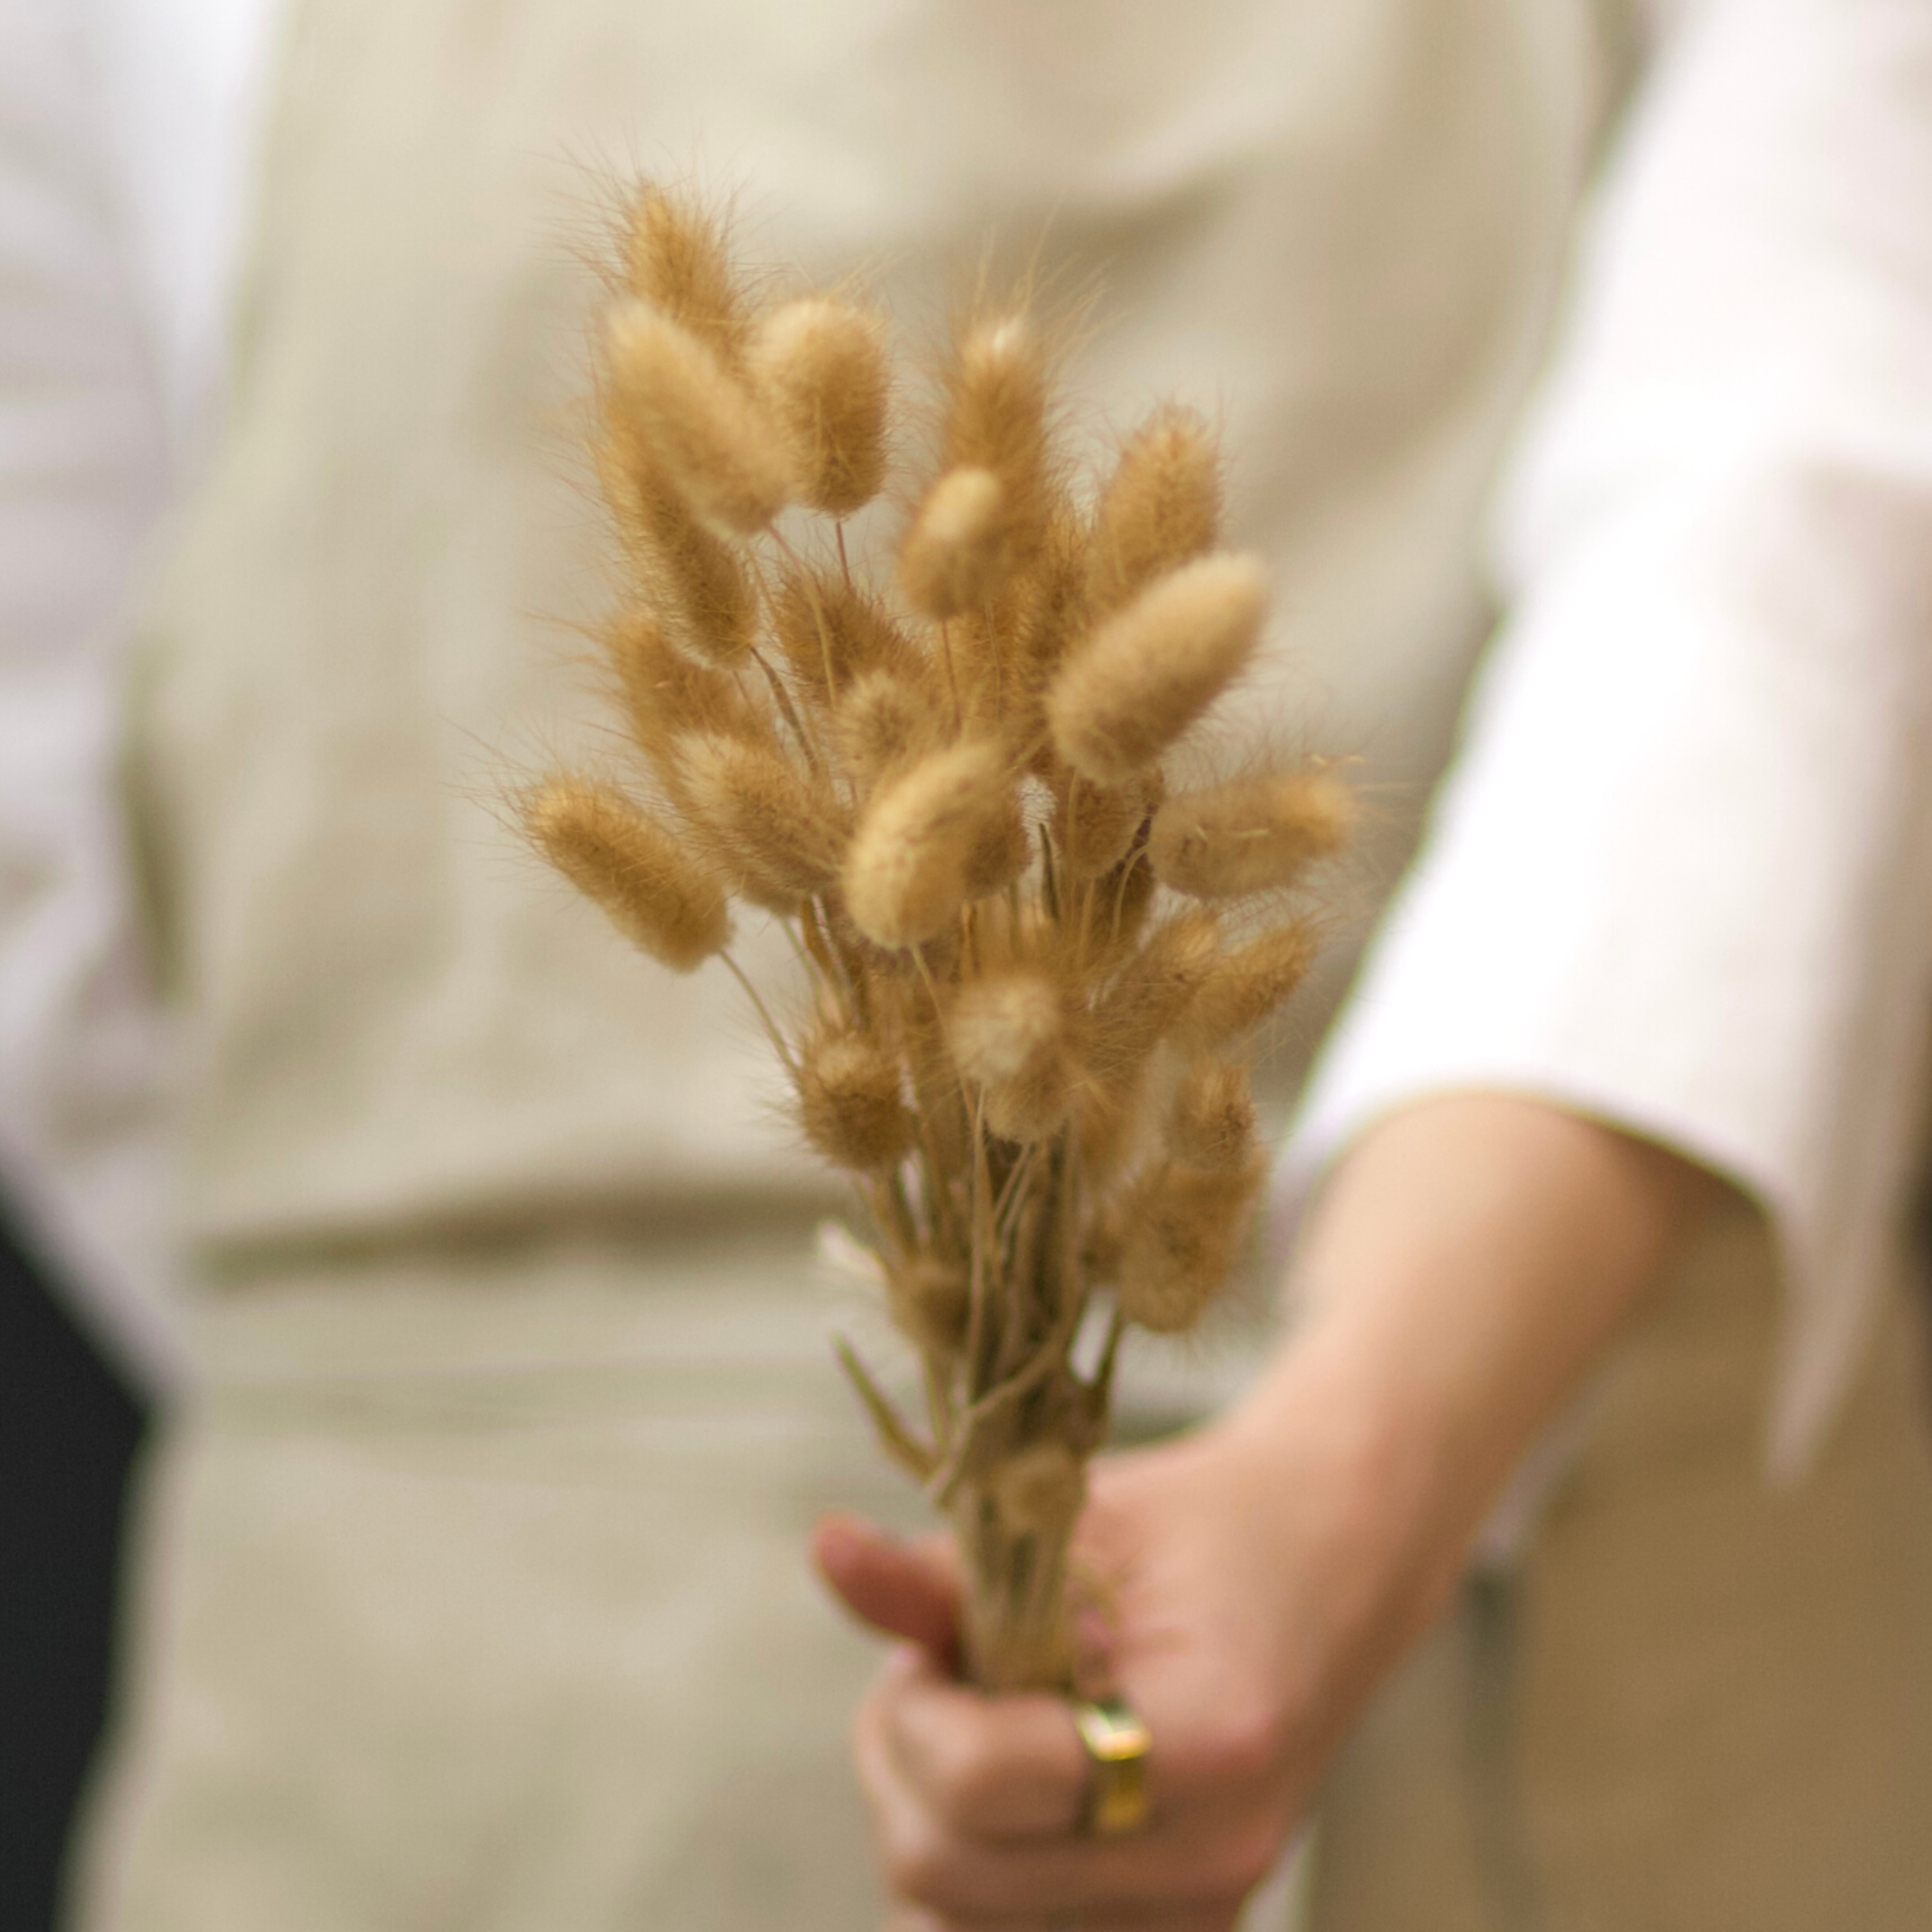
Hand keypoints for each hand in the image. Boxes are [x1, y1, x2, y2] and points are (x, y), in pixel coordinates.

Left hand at [816, 1094, 1715, 1929]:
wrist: (1336, 1559)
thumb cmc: (1204, 1525)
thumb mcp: (1074, 1521)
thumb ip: (942, 1570)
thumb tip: (825, 1550)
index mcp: (1205, 1735)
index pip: (975, 1783)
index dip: (911, 1707)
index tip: (927, 1643)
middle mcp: (1213, 1852)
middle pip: (947, 1880)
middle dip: (899, 1766)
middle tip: (934, 1675)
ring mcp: (1205, 1909)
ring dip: (929, 1829)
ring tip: (969, 1728)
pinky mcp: (1193, 1931)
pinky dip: (985, 1877)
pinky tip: (1008, 1791)